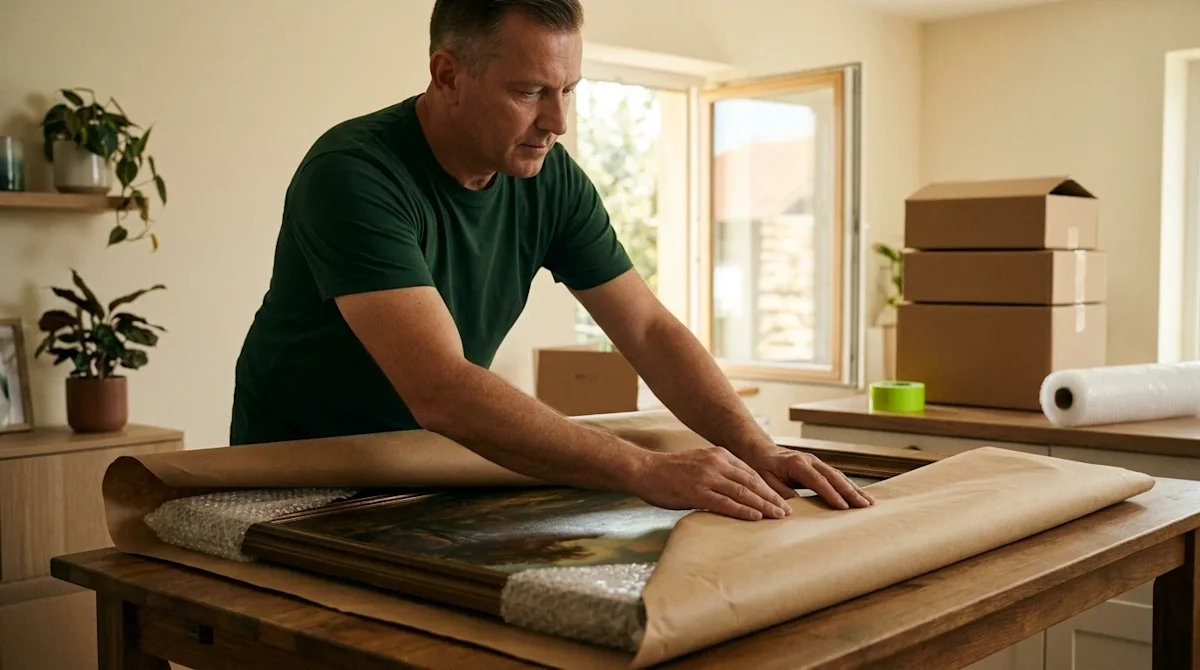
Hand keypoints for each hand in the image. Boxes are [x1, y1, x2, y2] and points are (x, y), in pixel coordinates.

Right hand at [629, 447, 791, 520]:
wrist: (644, 470)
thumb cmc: (670, 470)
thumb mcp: (699, 462)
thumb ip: (719, 471)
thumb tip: (737, 488)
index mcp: (719, 455)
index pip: (751, 473)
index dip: (768, 487)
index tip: (781, 499)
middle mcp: (716, 464)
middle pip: (752, 482)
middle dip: (772, 497)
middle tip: (787, 511)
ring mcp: (707, 478)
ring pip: (743, 493)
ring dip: (763, 505)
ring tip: (778, 516)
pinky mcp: (697, 492)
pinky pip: (725, 503)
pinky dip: (743, 510)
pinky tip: (756, 517)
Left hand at [746, 447, 875, 509]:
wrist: (760, 451)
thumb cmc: (762, 467)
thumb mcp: (765, 481)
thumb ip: (780, 493)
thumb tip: (795, 509)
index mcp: (796, 463)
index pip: (817, 480)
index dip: (831, 494)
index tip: (844, 507)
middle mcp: (810, 460)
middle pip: (834, 477)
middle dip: (851, 492)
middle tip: (865, 506)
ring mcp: (816, 462)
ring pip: (839, 476)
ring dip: (854, 489)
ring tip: (870, 503)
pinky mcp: (819, 467)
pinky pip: (836, 477)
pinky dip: (849, 487)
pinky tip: (860, 496)